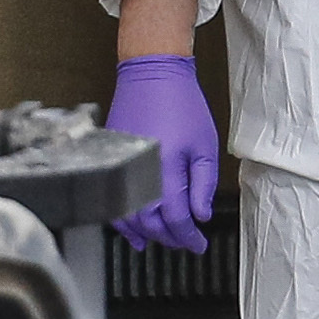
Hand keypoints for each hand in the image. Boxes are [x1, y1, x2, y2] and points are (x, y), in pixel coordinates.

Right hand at [110, 55, 218, 253]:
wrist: (152, 72)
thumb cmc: (181, 103)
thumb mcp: (204, 145)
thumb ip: (202, 185)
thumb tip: (200, 215)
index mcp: (165, 172)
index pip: (175, 220)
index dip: (188, 237)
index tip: (199, 245)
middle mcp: (140, 175)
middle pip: (151, 224)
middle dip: (169, 238)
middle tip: (185, 242)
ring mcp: (122, 168)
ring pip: (129, 218)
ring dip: (145, 234)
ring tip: (159, 242)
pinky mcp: (113, 161)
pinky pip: (115, 201)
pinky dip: (122, 221)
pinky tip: (131, 230)